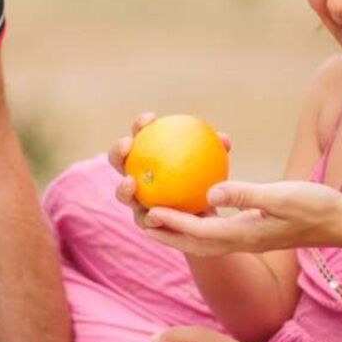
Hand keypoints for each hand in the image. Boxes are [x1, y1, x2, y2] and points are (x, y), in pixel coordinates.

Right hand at [107, 112, 231, 225]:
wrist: (206, 213)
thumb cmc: (207, 180)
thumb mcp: (215, 167)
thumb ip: (218, 154)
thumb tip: (224, 139)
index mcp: (148, 155)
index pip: (140, 136)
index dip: (140, 125)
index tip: (151, 118)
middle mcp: (137, 177)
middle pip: (119, 162)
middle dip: (117, 152)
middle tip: (127, 145)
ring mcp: (137, 200)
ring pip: (123, 195)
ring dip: (123, 188)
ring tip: (131, 183)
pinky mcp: (145, 222)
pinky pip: (143, 221)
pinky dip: (148, 218)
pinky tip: (155, 218)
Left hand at [138, 180, 341, 256]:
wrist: (340, 223)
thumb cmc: (315, 206)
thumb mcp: (283, 197)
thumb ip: (247, 195)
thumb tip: (210, 192)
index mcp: (244, 235)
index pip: (200, 231)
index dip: (173, 223)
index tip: (149, 212)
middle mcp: (241, 241)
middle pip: (193, 243)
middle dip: (165, 235)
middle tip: (140, 220)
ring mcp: (246, 238)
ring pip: (203, 239)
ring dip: (178, 231)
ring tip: (156, 216)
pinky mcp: (252, 231)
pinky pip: (217, 228)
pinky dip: (199, 218)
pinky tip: (194, 200)